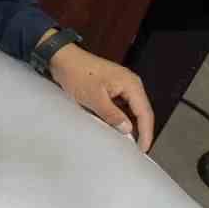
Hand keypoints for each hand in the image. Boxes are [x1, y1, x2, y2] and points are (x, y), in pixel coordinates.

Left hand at [42, 33, 154, 152]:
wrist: (62, 58)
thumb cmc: (77, 75)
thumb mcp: (93, 98)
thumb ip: (112, 115)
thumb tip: (128, 130)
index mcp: (131, 84)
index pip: (145, 112)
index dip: (146, 132)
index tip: (143, 149)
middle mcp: (131, 84)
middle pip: (140, 111)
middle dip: (139, 130)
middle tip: (136, 149)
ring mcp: (121, 85)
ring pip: (130, 109)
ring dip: (128, 124)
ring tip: (126, 142)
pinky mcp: (111, 87)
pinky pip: (120, 106)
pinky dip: (118, 117)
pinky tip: (114, 128)